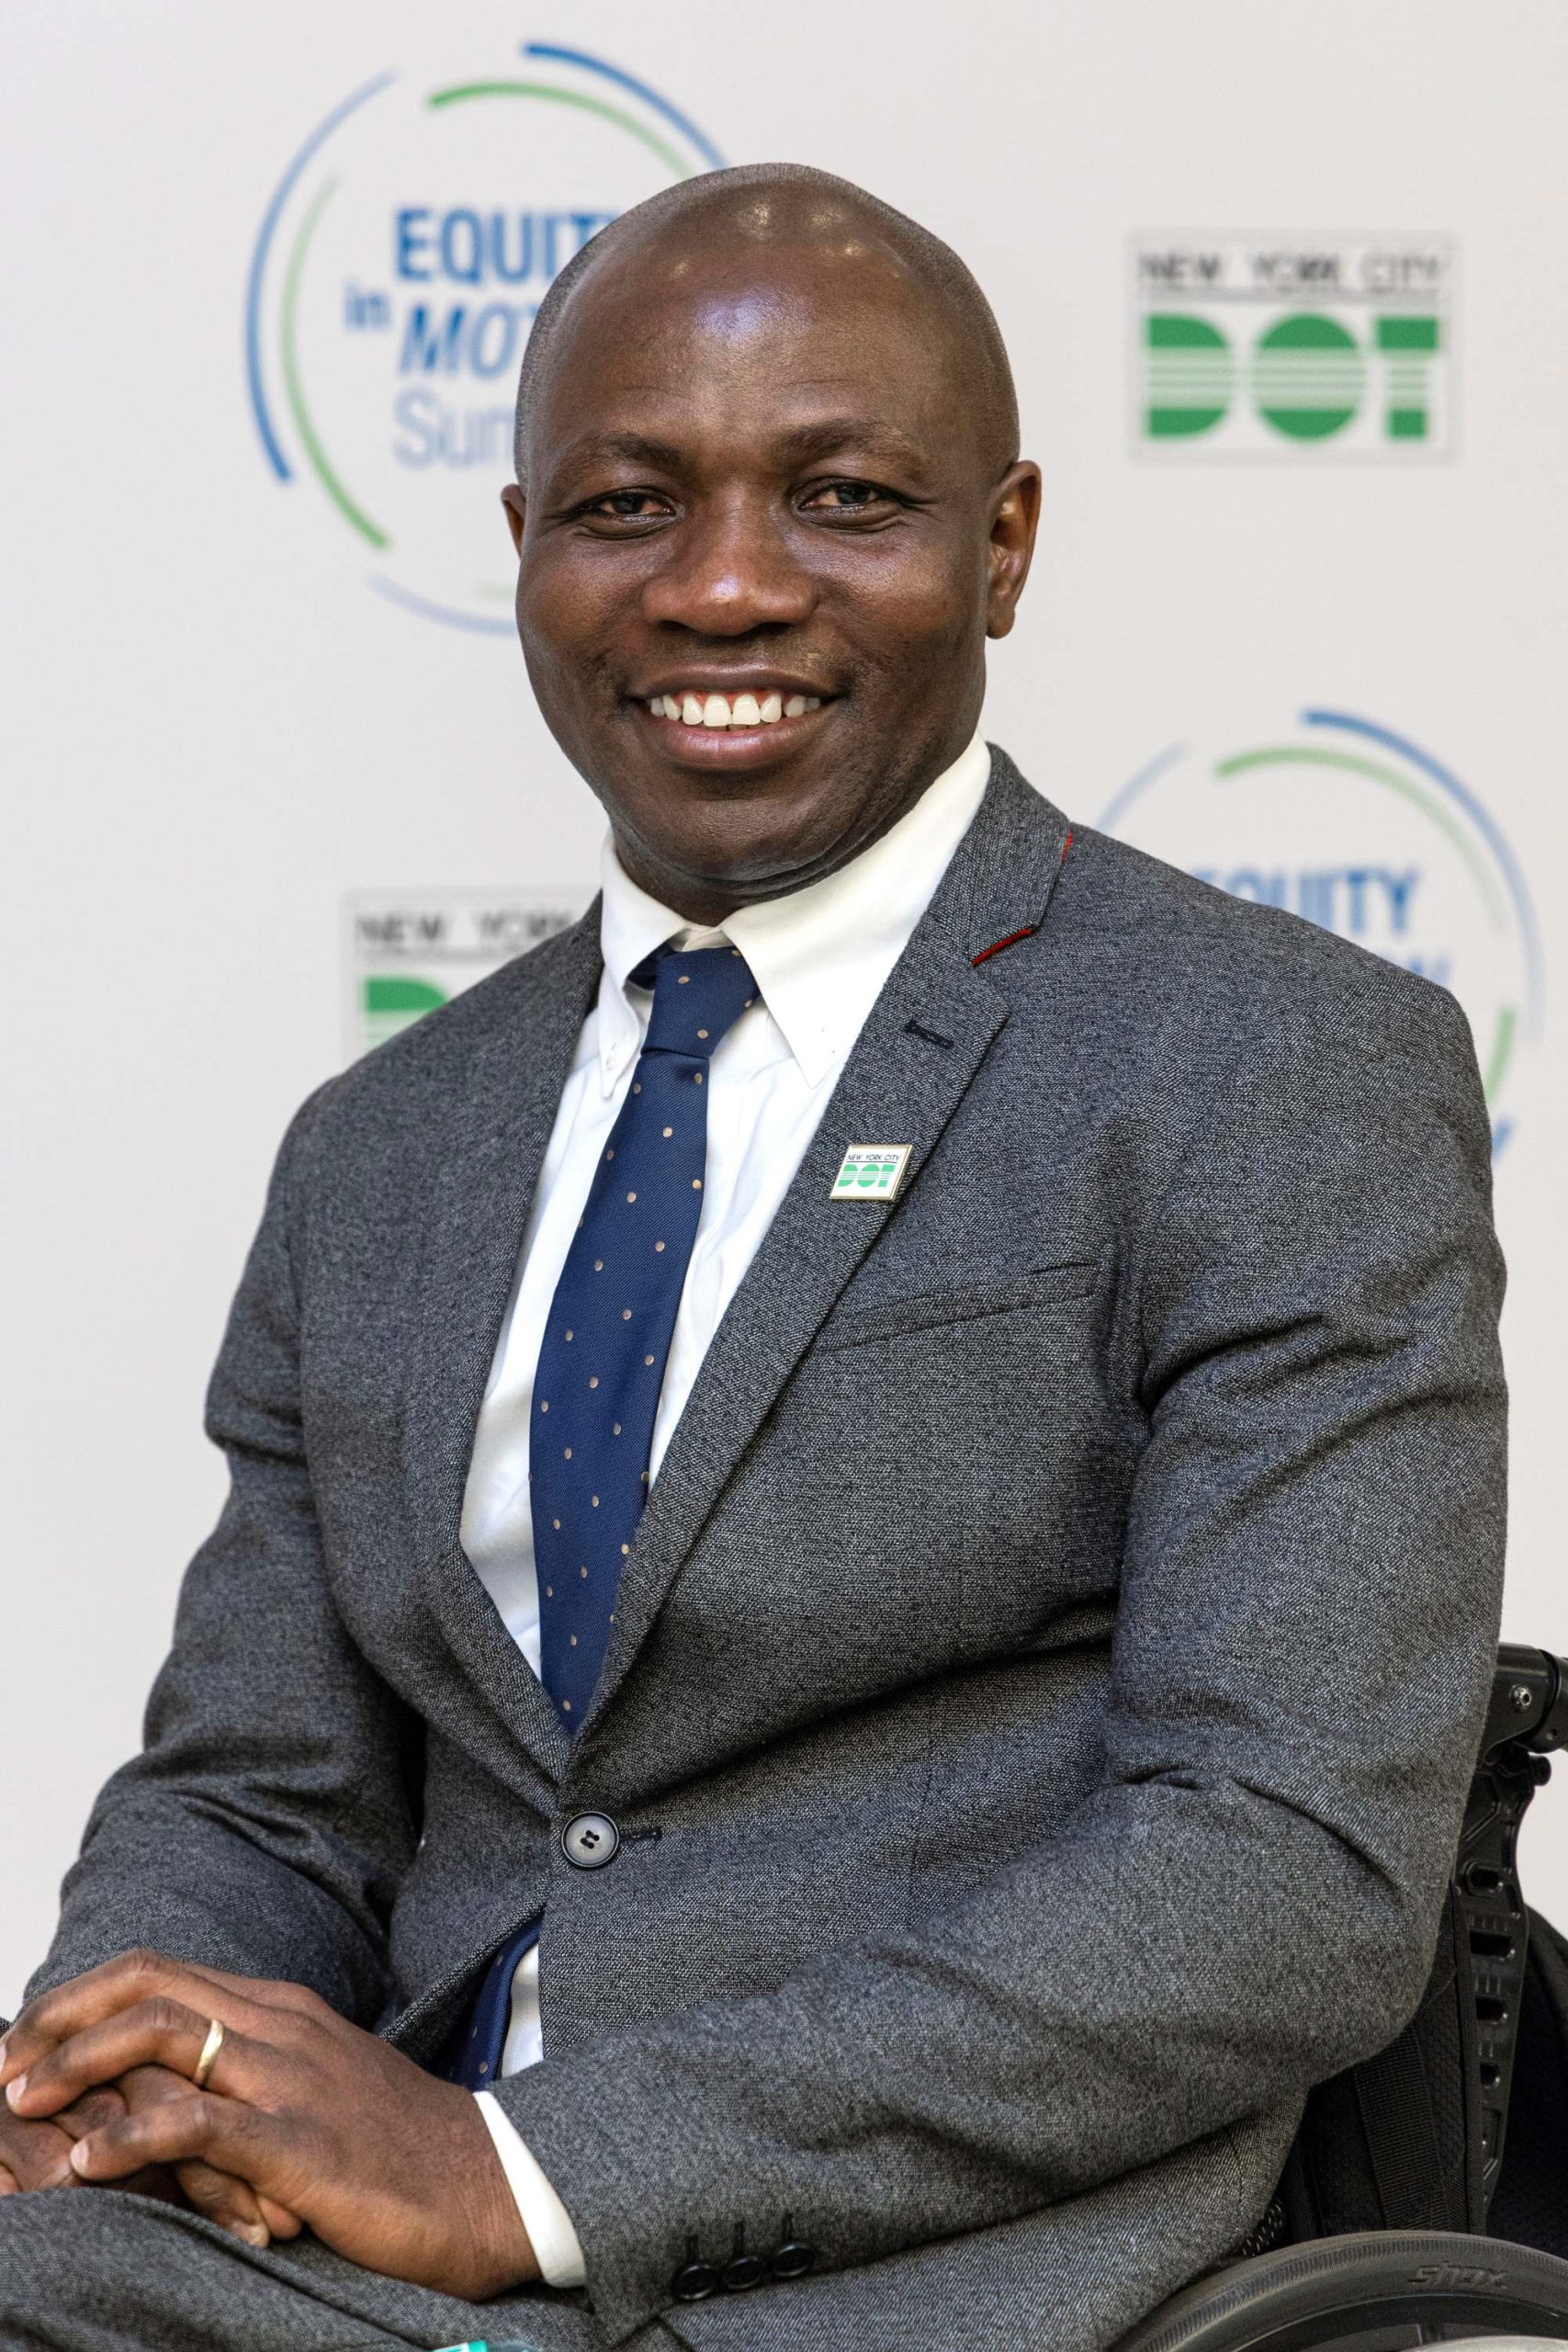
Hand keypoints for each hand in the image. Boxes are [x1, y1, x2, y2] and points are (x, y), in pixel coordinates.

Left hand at [0, 1952, 538, 2299]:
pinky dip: (132, 2136)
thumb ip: (249, 2075)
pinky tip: (91, 2163)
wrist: (493, 2182)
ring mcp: (294, 2078)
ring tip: (23, 2107)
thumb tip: (163, 2090)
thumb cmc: (401, 2148)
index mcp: (282, 2008)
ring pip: (165, 2034)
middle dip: (58, 2020)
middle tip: (2, 2067)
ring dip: (77, 2066)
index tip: (24, 2042)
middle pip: (148, 1985)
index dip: (79, 2000)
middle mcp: (282, 2025)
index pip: (159, 1971)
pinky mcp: (302, 2143)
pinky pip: (201, 2122)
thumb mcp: (318, 2089)